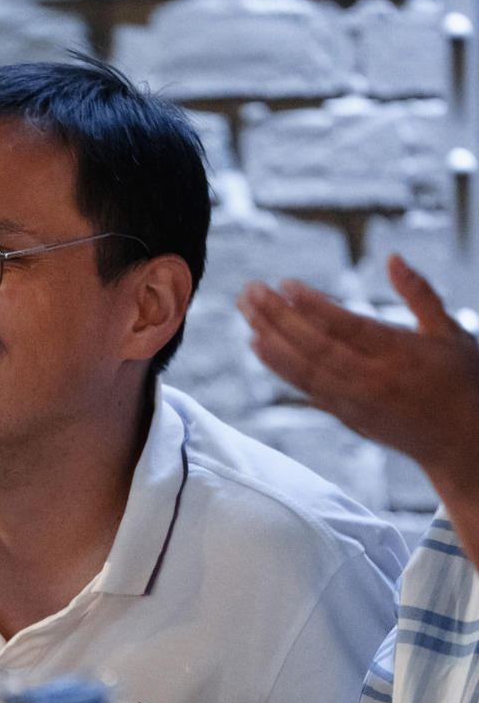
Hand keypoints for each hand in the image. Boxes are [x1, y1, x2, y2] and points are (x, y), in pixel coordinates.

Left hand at [238, 254, 478, 492]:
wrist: (463, 444)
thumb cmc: (462, 383)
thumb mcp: (451, 333)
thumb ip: (420, 294)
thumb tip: (393, 258)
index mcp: (402, 353)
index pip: (347, 325)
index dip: (312, 305)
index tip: (283, 284)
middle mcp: (374, 379)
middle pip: (315, 345)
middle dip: (278, 316)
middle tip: (250, 291)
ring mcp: (356, 400)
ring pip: (304, 368)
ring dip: (270, 338)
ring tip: (245, 312)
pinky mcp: (346, 414)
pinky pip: (305, 389)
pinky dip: (279, 367)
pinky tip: (258, 346)